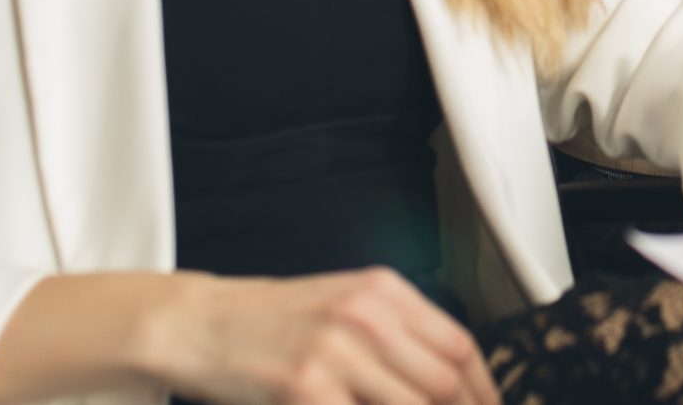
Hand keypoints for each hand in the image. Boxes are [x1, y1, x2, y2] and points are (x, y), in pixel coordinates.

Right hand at [149, 269, 497, 404]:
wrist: (198, 324)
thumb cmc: (270, 322)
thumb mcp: (343, 307)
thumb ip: (395, 336)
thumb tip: (448, 383)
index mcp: (382, 291)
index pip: (460, 345)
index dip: (484, 390)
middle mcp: (365, 315)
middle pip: (444, 382)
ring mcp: (336, 351)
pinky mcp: (305, 387)